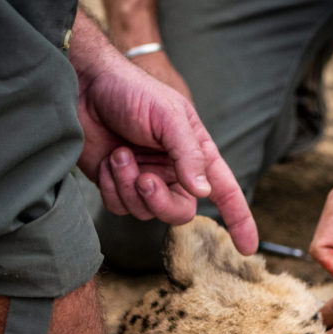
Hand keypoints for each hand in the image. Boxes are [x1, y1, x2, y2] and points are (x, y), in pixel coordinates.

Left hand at [71, 12, 256, 254]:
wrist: (83, 86)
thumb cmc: (131, 92)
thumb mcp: (169, 116)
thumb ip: (189, 155)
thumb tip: (204, 193)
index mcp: (196, 155)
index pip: (225, 192)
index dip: (240, 220)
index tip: (248, 247)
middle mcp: (174, 173)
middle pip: (180, 212)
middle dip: (160, 202)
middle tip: (144, 180)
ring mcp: (144, 180)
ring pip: (144, 212)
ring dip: (129, 185)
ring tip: (120, 153)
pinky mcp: (116, 185)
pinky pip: (119, 207)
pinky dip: (112, 187)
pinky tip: (109, 161)